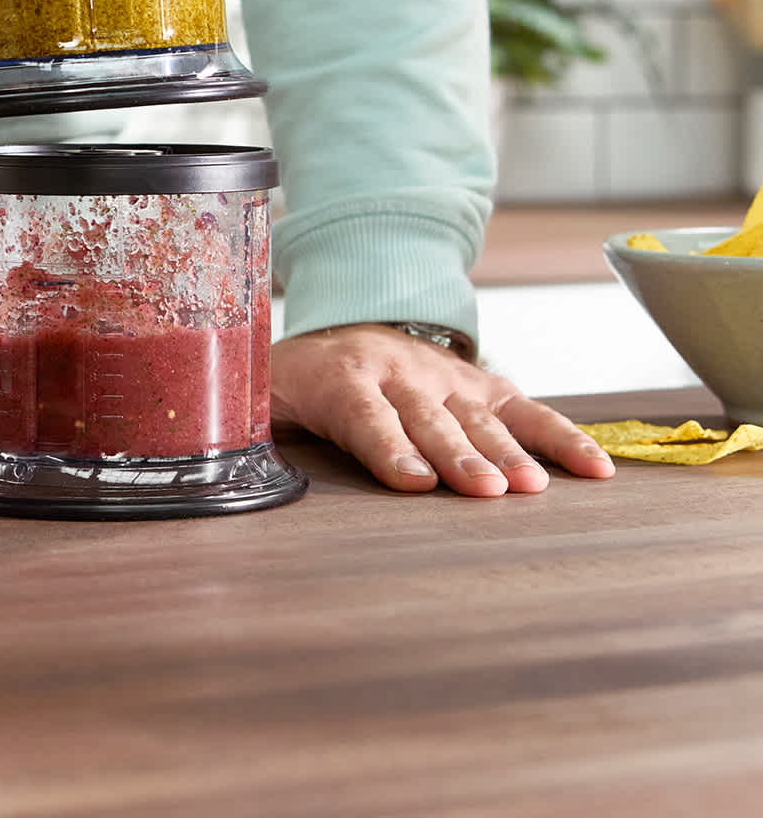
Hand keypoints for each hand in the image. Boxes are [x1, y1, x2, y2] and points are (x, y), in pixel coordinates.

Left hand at [270, 324, 615, 495]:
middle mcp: (398, 373)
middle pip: (429, 420)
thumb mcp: (263, 396)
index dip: (389, 449)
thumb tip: (222, 467)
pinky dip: (561, 437)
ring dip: (505, 452)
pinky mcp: (481, 384)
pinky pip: (528, 410)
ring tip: (529, 488)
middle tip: (481, 492)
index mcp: (341, 379)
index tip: (412, 482)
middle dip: (455, 456)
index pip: (366, 417)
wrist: (346, 325)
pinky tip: (595, 471)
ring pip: (478, 417)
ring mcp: (445, 376)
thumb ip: (252, 429)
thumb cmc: (302, 379)